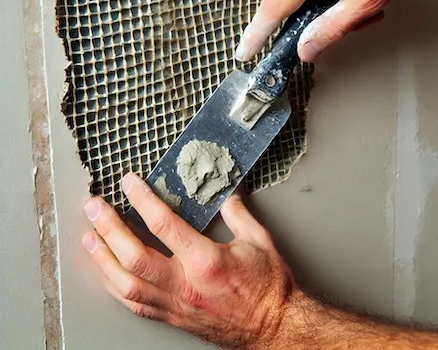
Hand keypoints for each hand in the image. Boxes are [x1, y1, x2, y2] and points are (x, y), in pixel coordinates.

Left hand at [82, 173, 293, 348]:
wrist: (274, 328)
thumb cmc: (269, 287)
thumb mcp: (259, 240)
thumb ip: (238, 212)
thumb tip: (225, 192)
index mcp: (206, 261)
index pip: (164, 225)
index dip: (142, 200)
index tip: (128, 183)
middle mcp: (185, 285)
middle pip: (134, 256)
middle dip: (108, 229)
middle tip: (94, 208)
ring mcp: (176, 304)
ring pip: (127, 285)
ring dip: (103, 260)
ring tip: (89, 238)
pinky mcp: (173, 317)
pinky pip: (135, 305)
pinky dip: (115, 287)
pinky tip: (106, 273)